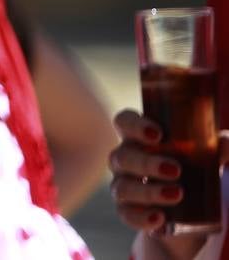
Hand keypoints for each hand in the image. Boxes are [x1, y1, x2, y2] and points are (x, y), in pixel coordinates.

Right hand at [110, 109, 228, 259]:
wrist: (189, 210)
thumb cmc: (192, 169)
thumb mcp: (205, 156)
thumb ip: (216, 146)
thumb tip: (224, 143)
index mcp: (139, 138)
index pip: (124, 122)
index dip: (134, 125)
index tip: (158, 134)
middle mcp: (125, 159)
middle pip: (122, 156)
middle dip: (146, 163)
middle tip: (176, 170)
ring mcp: (123, 185)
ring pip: (122, 187)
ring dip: (148, 191)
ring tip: (177, 195)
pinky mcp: (127, 211)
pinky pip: (126, 214)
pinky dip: (141, 217)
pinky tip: (160, 219)